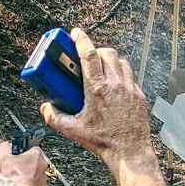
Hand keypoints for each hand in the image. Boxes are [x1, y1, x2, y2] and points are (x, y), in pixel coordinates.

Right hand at [0, 140, 47, 185]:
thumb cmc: (16, 176)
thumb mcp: (5, 158)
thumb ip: (5, 148)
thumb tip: (5, 145)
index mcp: (36, 154)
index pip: (31, 147)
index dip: (21, 151)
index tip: (15, 155)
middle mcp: (43, 165)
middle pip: (31, 161)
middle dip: (23, 164)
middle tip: (12, 168)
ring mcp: (43, 178)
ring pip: (33, 173)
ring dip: (25, 175)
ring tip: (15, 179)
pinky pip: (34, 184)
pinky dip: (27, 185)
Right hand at [40, 28, 153, 173]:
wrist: (129, 152)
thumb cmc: (104, 142)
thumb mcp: (73, 130)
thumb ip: (55, 117)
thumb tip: (45, 108)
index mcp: (98, 89)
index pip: (89, 54)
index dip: (81, 39)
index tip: (76, 33)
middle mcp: (116, 85)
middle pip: (107, 53)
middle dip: (96, 51)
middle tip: (87, 58)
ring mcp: (130, 89)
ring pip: (121, 62)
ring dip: (110, 61)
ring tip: (101, 71)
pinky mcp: (139, 96)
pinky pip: (130, 77)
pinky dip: (121, 75)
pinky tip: (114, 87)